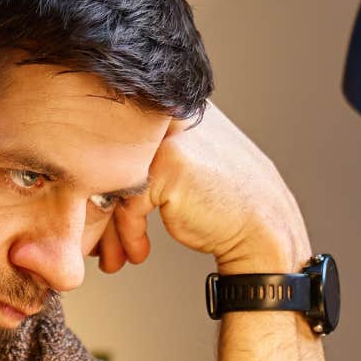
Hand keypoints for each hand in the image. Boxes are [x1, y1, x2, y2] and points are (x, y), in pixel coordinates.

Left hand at [94, 101, 310, 276]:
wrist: (262, 231)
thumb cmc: (225, 204)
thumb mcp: (192, 159)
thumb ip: (155, 147)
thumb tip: (97, 162)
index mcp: (179, 107)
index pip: (118, 135)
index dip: (105, 176)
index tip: (103, 209)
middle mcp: (173, 115)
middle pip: (110, 157)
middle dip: (100, 202)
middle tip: (99, 240)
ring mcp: (170, 139)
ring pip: (114, 182)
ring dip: (112, 226)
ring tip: (114, 254)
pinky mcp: (166, 168)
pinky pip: (127, 203)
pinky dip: (129, 233)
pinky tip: (140, 252)